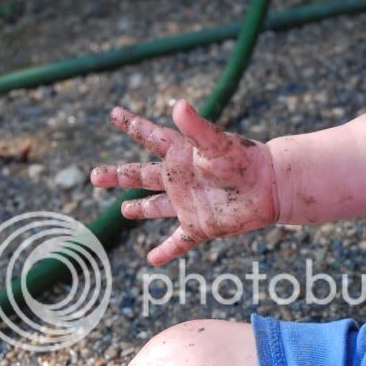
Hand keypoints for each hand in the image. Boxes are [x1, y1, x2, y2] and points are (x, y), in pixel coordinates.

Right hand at [90, 99, 278, 264]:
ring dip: (139, 210)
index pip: (150, 137)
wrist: (270, 188)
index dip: (132, 125)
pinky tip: (152, 261)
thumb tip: (177, 104)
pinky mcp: (199, 226)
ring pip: (156, 207)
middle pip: (141, 176)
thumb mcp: (216, 143)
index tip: (114, 114)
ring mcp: (187, 204)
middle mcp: (180, 179)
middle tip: (94, 175)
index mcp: (180, 155)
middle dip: (118, 175)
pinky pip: (178, 242)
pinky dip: (166, 252)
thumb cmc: (244, 160)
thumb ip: (196, 127)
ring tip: (123, 210)